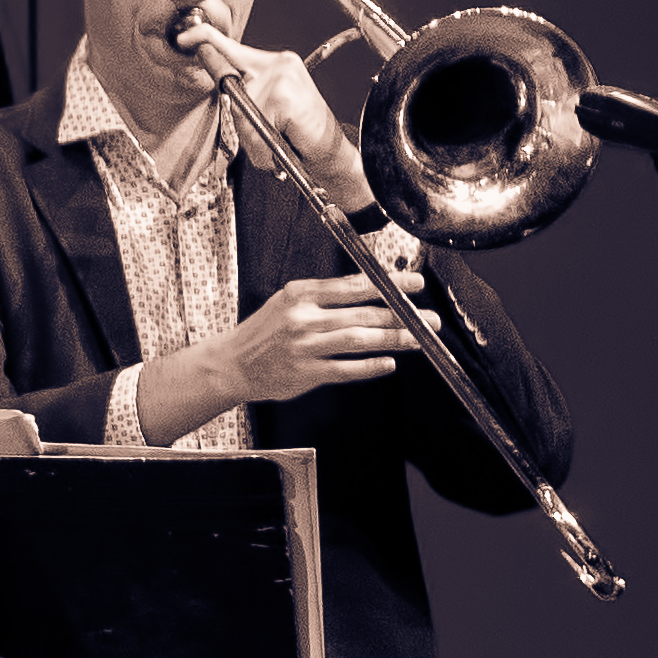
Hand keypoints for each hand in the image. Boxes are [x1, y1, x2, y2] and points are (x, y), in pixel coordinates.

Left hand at [166, 8, 364, 193]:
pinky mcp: (286, 96)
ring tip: (278, 135)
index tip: (183, 37)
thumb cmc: (295, 132)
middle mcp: (277, 62)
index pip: (229, 45)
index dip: (203, 39)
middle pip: (227, 86)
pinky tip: (286, 136)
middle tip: (270, 128)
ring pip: (240, 110)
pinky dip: (264, 143)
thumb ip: (239, 96)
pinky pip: (254, 126)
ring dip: (253, 135)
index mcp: (270, 62)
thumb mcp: (261, 111)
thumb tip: (220, 84)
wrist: (329, 150)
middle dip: (241, 116)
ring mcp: (282, 76)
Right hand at [213, 272, 420, 404]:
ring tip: (418, 340)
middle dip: (401, 316)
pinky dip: (370, 367)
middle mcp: (302, 319)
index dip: (389, 285)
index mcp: (300, 295)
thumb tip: (371, 292)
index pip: (354, 285)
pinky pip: (346, 369)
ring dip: (393, 340)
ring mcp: (304, 347)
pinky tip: (388, 363)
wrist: (231, 364)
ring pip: (359, 341)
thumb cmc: (262, 333)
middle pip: (363, 314)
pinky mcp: (305, 373)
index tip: (414, 284)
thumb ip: (325, 297)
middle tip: (427, 319)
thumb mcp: (288, 302)